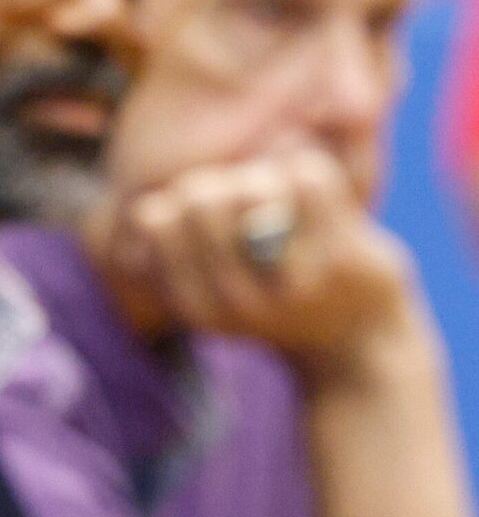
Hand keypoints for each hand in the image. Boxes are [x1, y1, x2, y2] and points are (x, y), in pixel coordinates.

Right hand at [110, 148, 417, 373]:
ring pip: (252, 184)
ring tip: (282, 207)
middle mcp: (237, 303)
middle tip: (248, 209)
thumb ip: (180, 243)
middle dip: (222, 187)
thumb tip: (161, 208)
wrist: (362, 341)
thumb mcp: (212, 288)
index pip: (153, 217)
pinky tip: (320, 204)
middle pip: (199, 196)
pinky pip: (307, 178)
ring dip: (266, 181)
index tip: (205, 226)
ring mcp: (291, 283)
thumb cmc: (276, 298)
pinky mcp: (343, 259)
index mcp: (197, 307)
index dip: (176, 204)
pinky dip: (311, 176)